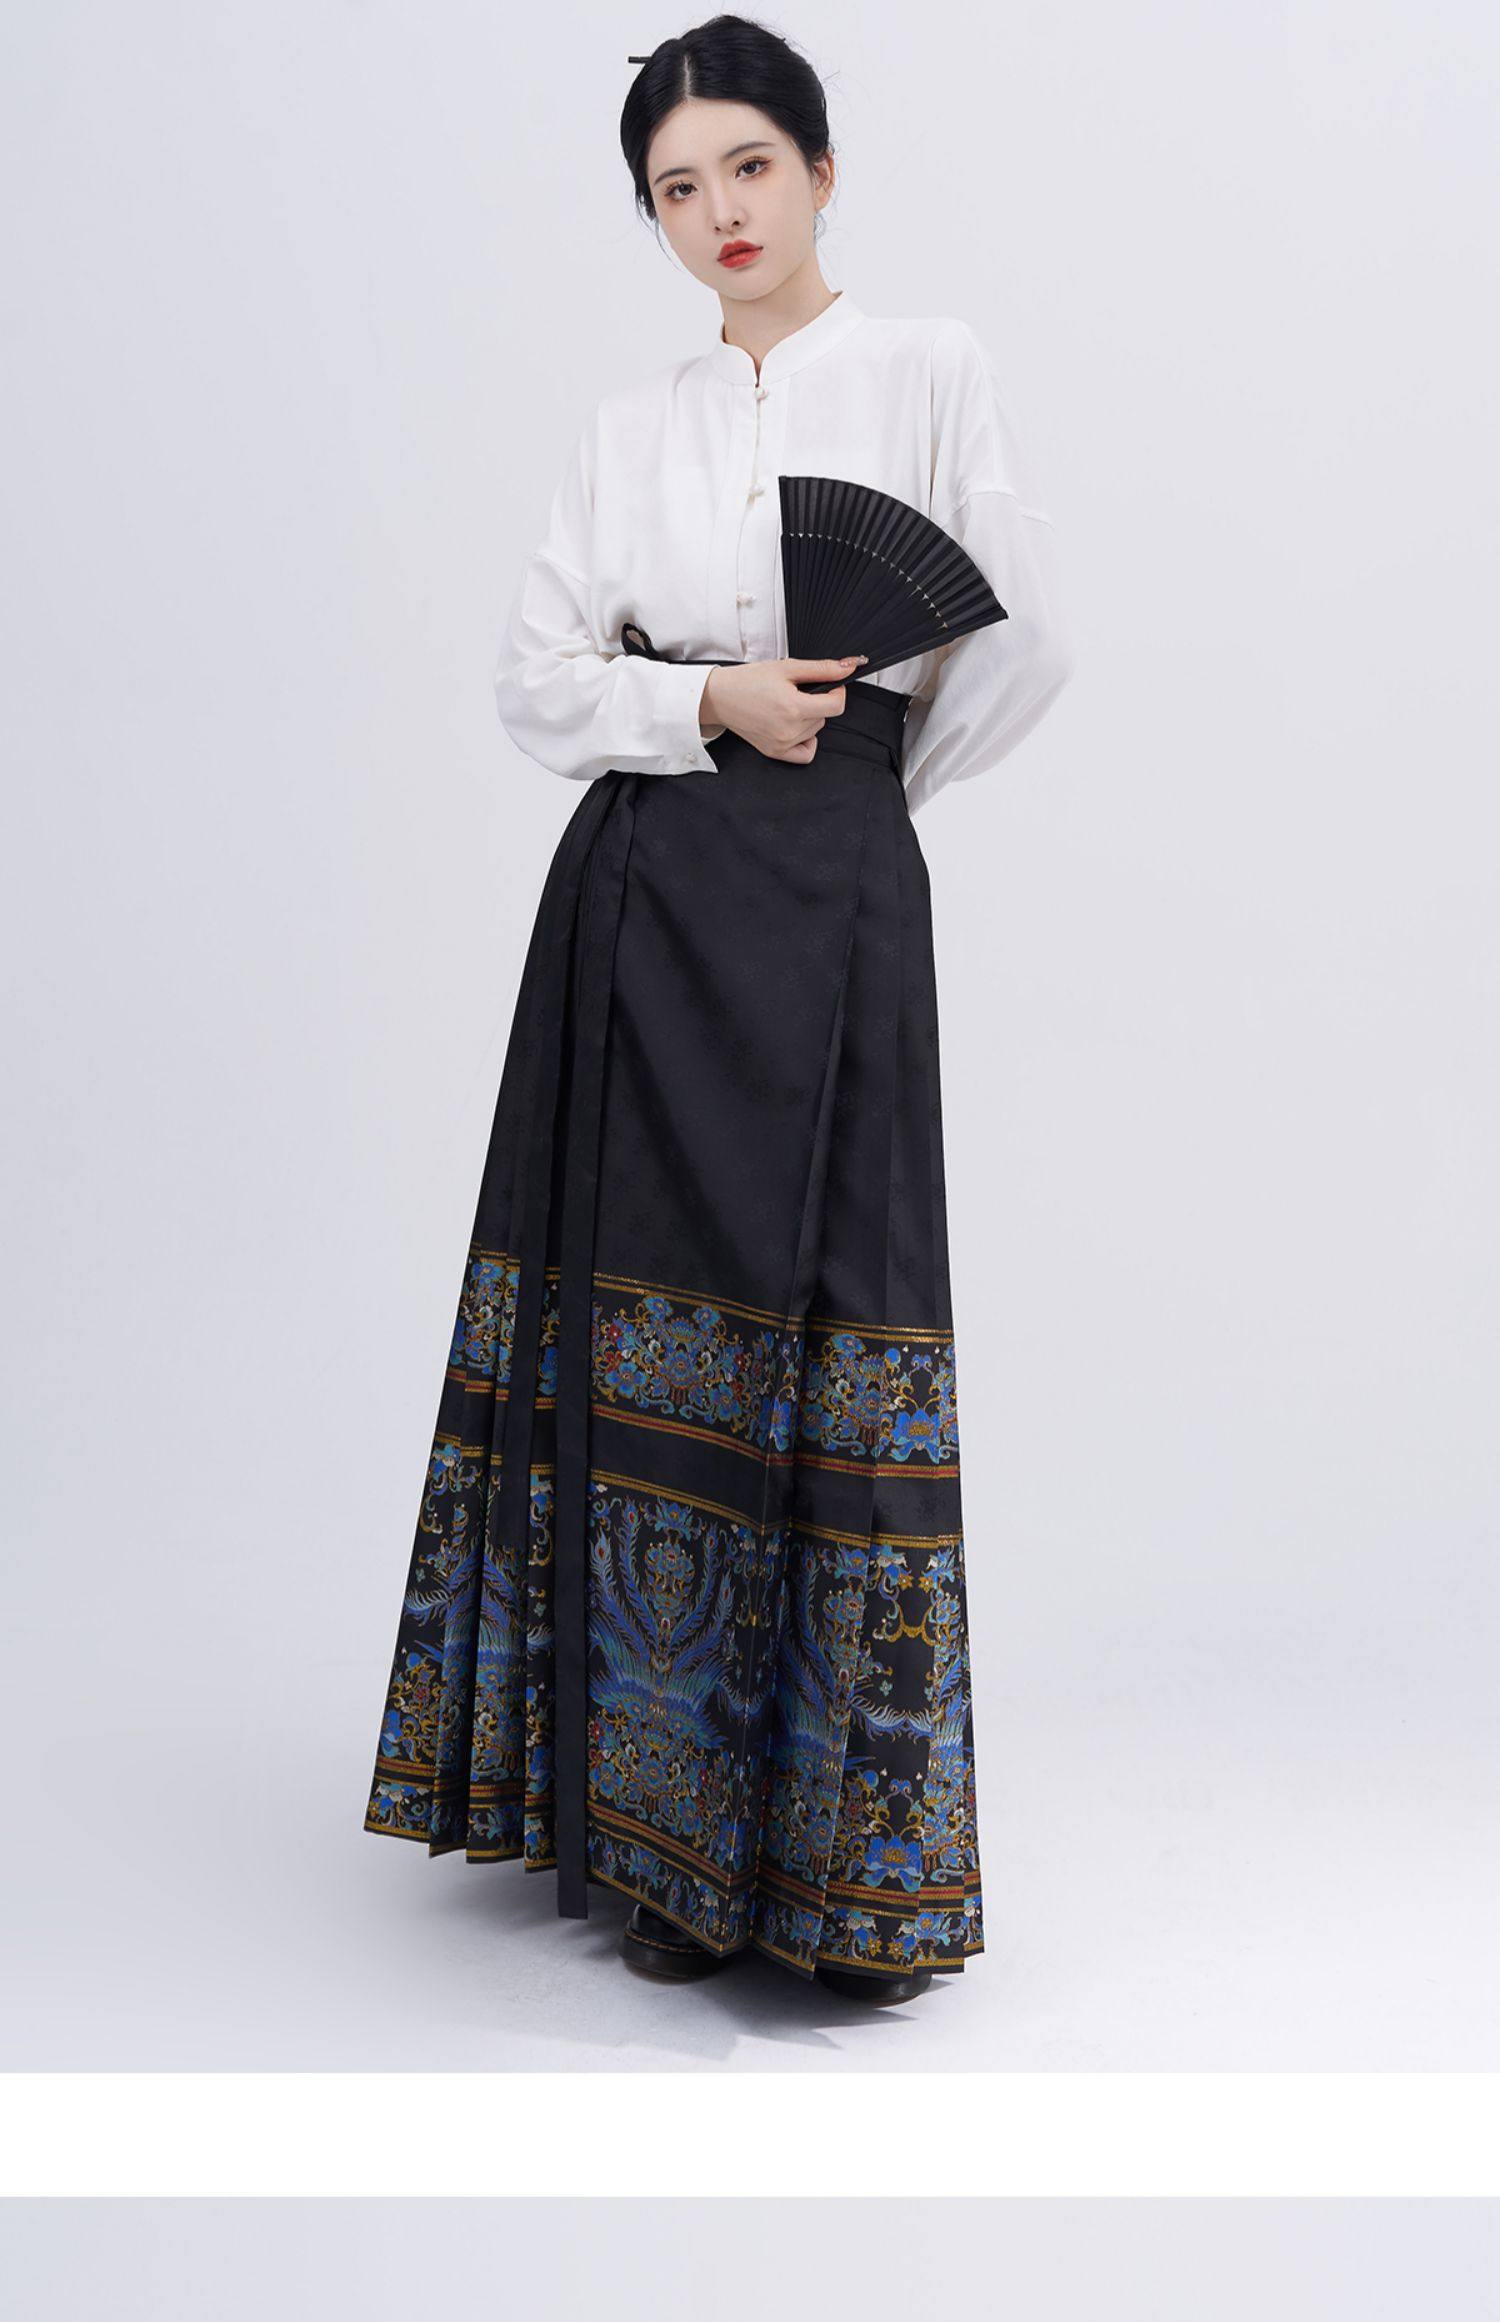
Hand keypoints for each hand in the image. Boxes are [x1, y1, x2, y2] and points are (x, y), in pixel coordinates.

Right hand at [702, 655, 868, 763]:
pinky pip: (806, 753)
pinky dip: (807, 740)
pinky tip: (796, 727)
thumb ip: (821, 669)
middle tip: (796, 692)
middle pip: (826, 717)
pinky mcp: (775, 752)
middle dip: (818, 702)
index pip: (837, 706)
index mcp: (793, 707)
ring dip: (809, 718)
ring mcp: (782, 744)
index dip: (838, 691)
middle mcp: (789, 730)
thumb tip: (847, 667)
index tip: (830, 685)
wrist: (720, 697)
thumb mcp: (787, 667)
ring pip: (816, 731)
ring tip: (787, 705)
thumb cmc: (748, 681)